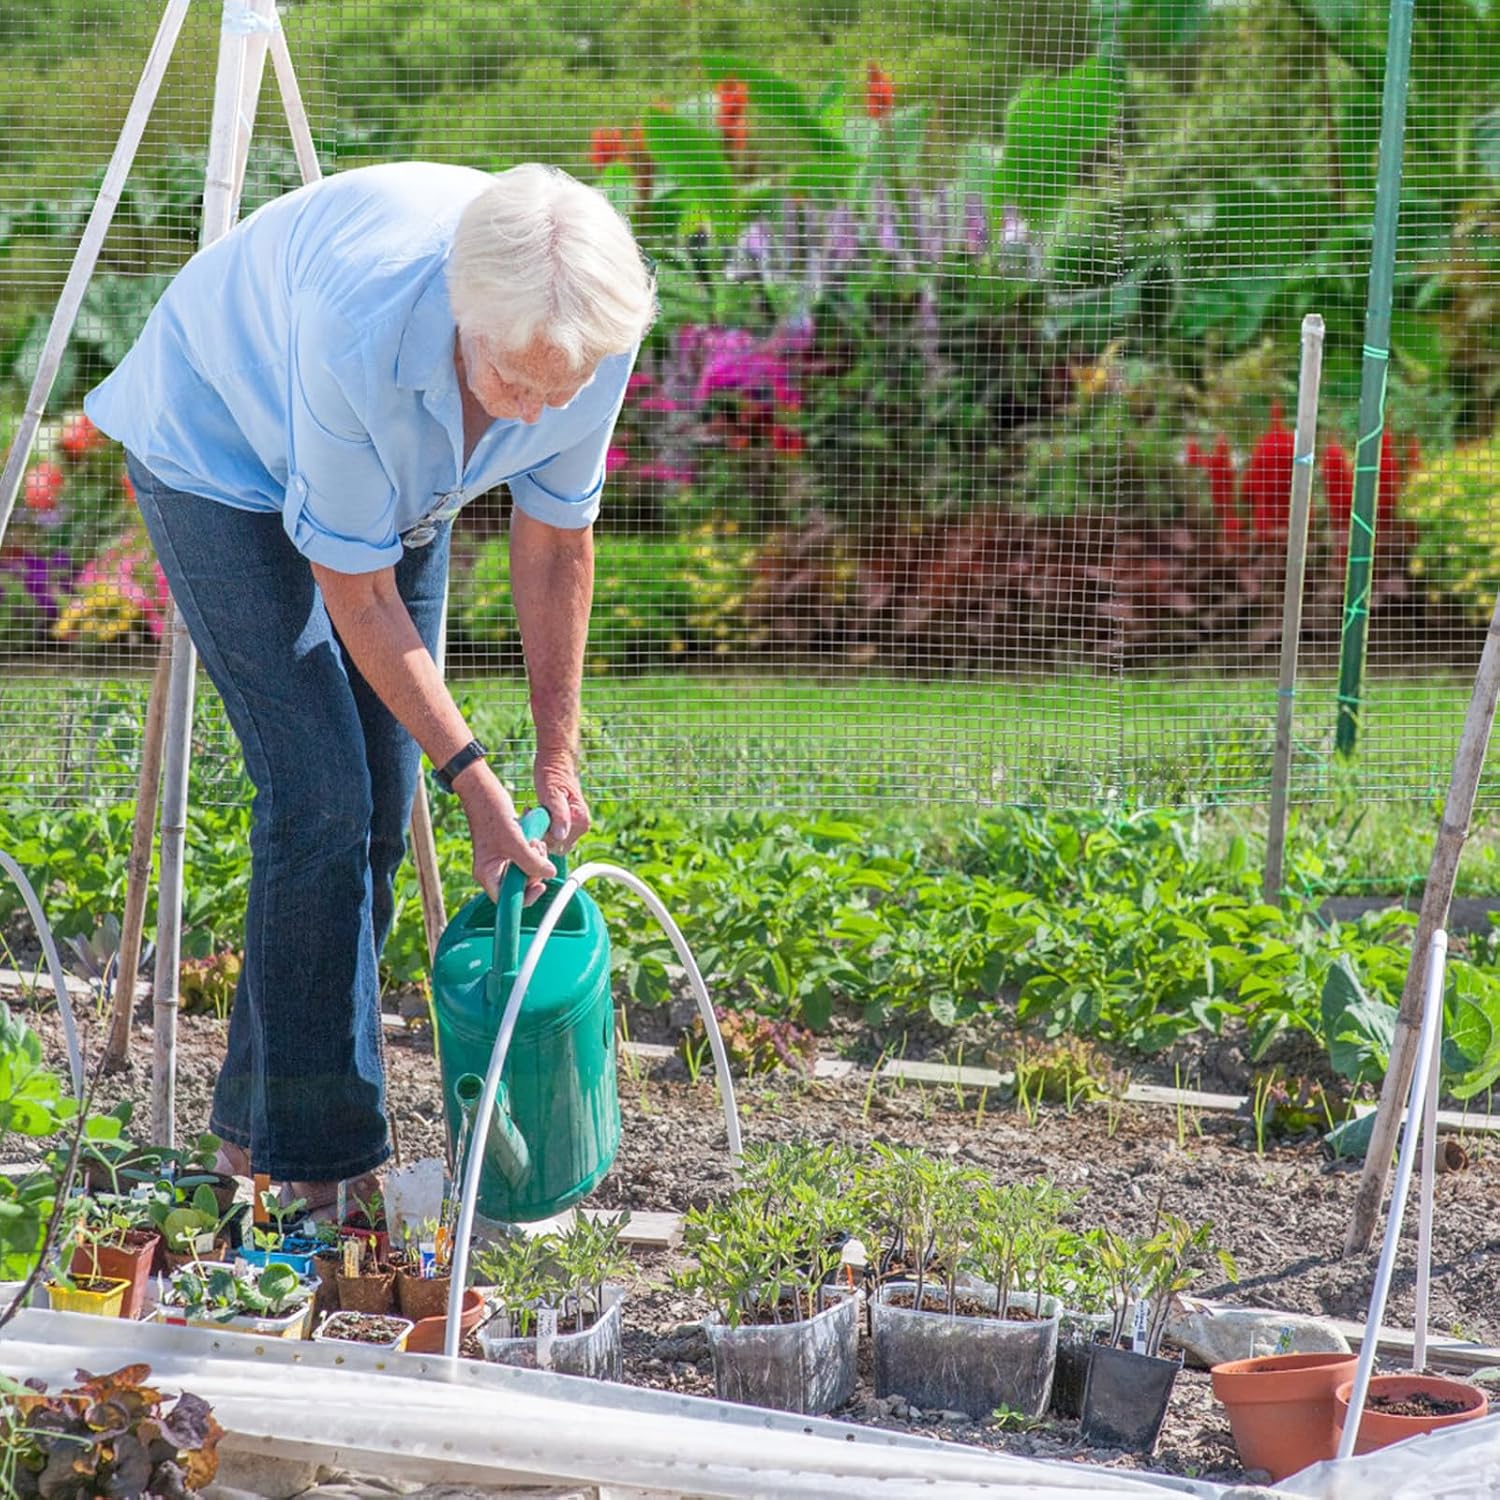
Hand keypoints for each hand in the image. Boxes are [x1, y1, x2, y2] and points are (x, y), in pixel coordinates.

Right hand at [455, 763, 552, 902]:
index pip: (507, 900)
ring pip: (527, 870)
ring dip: (537, 857)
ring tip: (535, 840)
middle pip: (521, 885)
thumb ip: (531, 861)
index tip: (541, 886)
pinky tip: (534, 836)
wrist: (483, 791)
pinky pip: (527, 856)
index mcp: (488, 874)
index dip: (526, 897)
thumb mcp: (514, 840)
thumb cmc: (491, 814)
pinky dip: (534, 849)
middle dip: (534, 870)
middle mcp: (494, 870)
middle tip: (537, 849)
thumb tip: (549, 873)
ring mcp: (502, 860)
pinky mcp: (510, 849)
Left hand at [533, 747, 590, 852]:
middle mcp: (581, 826)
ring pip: (552, 840)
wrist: (556, 760)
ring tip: (532, 810)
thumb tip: (560, 836)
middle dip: (540, 834)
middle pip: (556, 846)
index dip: (542, 838)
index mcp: (581, 821)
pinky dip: (541, 825)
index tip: (531, 823)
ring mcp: (574, 824)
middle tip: (530, 815)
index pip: (558, 845)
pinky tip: (535, 811)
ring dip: (539, 829)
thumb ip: (558, 816)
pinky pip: (552, 832)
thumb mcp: (552, 794)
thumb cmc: (553, 774)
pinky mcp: (566, 821)